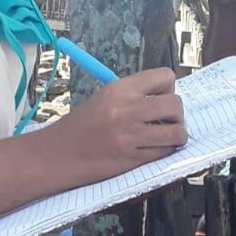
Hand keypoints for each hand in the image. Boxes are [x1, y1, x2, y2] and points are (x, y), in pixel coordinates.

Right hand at [51, 68, 186, 183]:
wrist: (58, 154)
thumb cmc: (81, 125)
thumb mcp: (104, 98)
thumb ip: (133, 95)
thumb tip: (167, 97)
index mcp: (119, 89)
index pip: (165, 77)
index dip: (169, 88)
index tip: (160, 98)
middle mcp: (127, 109)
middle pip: (175, 104)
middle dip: (177, 114)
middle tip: (167, 121)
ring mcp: (130, 135)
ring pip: (177, 132)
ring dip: (177, 135)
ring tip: (166, 137)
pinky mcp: (132, 159)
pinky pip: (165, 152)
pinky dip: (165, 150)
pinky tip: (154, 149)